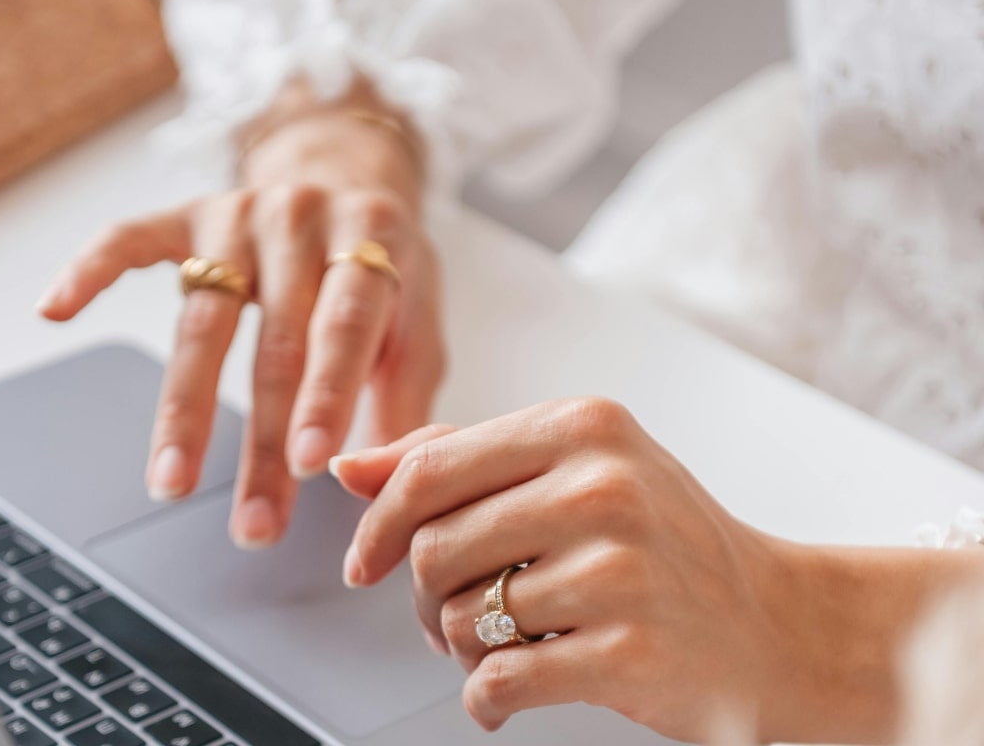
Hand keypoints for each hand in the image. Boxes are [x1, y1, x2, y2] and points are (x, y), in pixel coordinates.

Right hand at [37, 87, 445, 549]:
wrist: (348, 176)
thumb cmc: (385, 270)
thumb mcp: (420, 319)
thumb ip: (410, 394)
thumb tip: (387, 479)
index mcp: (373, 240)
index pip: (346, 325)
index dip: (328, 395)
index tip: (311, 465)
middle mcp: (301, 219)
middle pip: (274, 340)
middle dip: (262, 440)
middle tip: (253, 521)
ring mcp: (238, 216)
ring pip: (201, 318)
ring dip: (184, 409)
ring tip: (170, 482)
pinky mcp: (188, 216)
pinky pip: (127, 239)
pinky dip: (89, 271)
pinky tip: (54, 310)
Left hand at [334, 399, 983, 742]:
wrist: (777, 627)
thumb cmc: (662, 543)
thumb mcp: (572, 471)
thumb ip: (458, 461)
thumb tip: (347, 469)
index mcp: (582, 426)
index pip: (429, 468)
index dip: (377, 524)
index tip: (364, 562)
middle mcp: (603, 485)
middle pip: (433, 546)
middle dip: (420, 597)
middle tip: (445, 618)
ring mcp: (620, 568)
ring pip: (459, 617)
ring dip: (458, 649)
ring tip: (498, 647)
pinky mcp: (629, 650)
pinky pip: (498, 681)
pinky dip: (483, 699)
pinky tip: (502, 695)